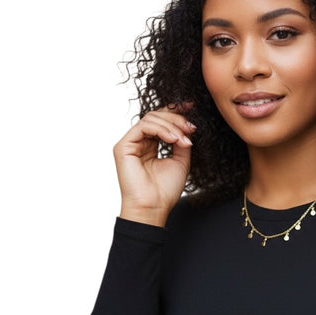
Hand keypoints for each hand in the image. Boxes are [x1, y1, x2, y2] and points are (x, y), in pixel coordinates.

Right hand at [113, 105, 195, 225]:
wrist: (154, 207)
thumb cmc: (164, 190)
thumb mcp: (181, 161)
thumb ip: (182, 142)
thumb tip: (188, 126)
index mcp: (150, 146)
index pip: (161, 121)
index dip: (176, 112)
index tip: (192, 107)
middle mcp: (139, 142)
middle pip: (156, 116)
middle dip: (177, 119)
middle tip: (191, 128)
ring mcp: (130, 143)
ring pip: (151, 118)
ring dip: (172, 125)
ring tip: (184, 139)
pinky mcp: (123, 146)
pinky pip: (144, 126)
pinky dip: (161, 129)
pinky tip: (174, 139)